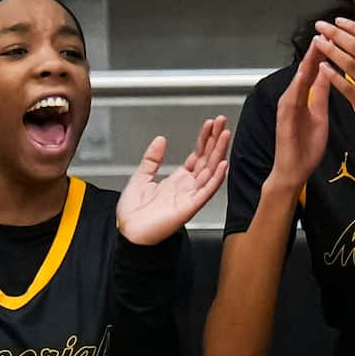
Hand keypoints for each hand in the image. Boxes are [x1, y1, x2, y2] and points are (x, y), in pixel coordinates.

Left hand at [115, 117, 231, 245]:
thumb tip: (160, 140)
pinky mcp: (190, 207)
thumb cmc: (134, 214)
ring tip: (225, 135)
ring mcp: (191, 197)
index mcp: (177, 181)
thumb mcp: (140, 177)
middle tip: (222, 122)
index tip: (210, 124)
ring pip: (210, 171)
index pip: (196, 156)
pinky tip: (222, 164)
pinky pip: (206, 191)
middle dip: (215, 140)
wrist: (129, 233)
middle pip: (207, 160)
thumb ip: (152, 159)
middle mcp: (187, 188)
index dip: (204, 139)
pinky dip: (216, 178)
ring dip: (218, 152)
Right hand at [265, 43, 333, 194]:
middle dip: (315, 51)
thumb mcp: (320, 116)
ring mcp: (287, 107)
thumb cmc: (306, 147)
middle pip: (305, 70)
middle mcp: (293, 98)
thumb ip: (321, 96)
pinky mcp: (285, 117)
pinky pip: (293, 96)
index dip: (323, 53)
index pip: (314, 71)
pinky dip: (299, 83)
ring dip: (307, 62)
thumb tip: (328, 75)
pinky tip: (305, 71)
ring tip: (316, 44)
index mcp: (303, 98)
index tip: (334, 36)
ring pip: (298, 79)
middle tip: (325, 30)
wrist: (292, 171)